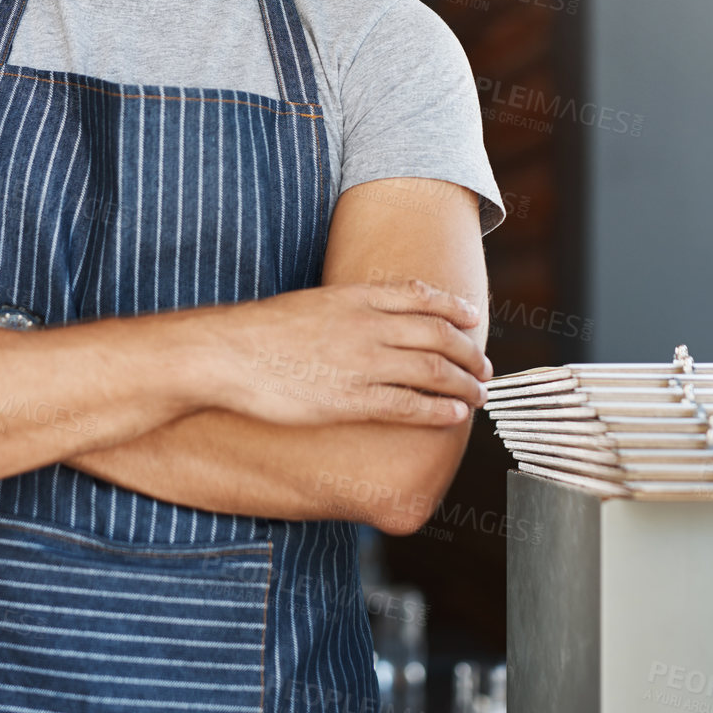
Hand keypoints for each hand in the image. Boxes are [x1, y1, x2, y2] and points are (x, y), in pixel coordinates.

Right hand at [195, 278, 490, 428]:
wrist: (227, 354)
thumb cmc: (259, 333)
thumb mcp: (309, 303)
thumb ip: (343, 308)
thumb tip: (361, 317)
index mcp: (355, 297)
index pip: (421, 296)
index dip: (453, 307)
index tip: (471, 317)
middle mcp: (368, 325)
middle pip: (439, 335)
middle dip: (470, 351)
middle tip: (485, 365)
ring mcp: (363, 362)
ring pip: (435, 371)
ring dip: (465, 383)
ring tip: (479, 393)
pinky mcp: (352, 399)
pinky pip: (411, 405)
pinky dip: (440, 410)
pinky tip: (455, 415)